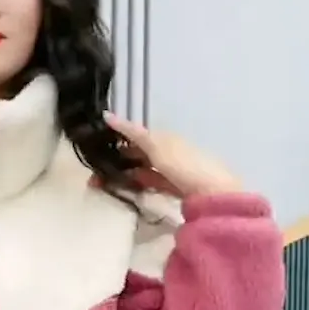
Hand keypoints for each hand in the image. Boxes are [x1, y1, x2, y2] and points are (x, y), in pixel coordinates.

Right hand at [103, 111, 242, 198]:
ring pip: (144, 171)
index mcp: (166, 137)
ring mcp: (175, 172)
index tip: (98, 148)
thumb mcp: (156, 145)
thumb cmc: (183, 165)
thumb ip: (133, 133)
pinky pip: (153, 185)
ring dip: (125, 176)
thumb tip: (107, 116)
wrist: (213, 193)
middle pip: (141, 155)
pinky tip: (128, 190)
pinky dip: (140, 186)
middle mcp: (171, 151)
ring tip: (104, 185)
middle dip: (118, 162)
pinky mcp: (177, 190)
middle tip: (96, 175)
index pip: (138, 135)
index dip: (119, 139)